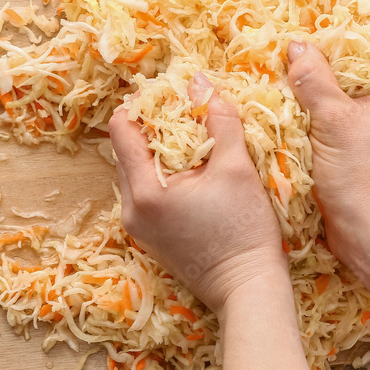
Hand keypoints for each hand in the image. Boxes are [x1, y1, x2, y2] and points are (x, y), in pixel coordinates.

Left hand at [109, 73, 285, 312]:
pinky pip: (144, 192)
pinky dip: (159, 173)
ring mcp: (138, 227)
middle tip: (179, 108)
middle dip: (148, 125)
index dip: (140, 104)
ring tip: (187, 136)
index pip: (121, 131)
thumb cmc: (244, 230)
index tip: (167, 91)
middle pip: (124, 151)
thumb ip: (219, 120)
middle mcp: (132, 210)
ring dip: (154, 149)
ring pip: (134, 172)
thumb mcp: (236, 168)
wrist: (248, 288)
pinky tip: (189, 168)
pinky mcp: (150, 237)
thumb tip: (200, 81)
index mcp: (145, 192)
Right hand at [286, 40, 369, 275]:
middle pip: (350, 73)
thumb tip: (297, 46)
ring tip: (279, 88)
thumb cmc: (360, 174)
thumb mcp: (333, 120)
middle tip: (283, 64)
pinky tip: (287, 118)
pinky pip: (332, 125)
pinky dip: (312, 121)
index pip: (369, 47)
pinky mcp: (359, 153)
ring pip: (337, 101)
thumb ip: (314, 80)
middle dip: (317, 69)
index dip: (336, 40)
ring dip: (311, 97)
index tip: (302, 42)